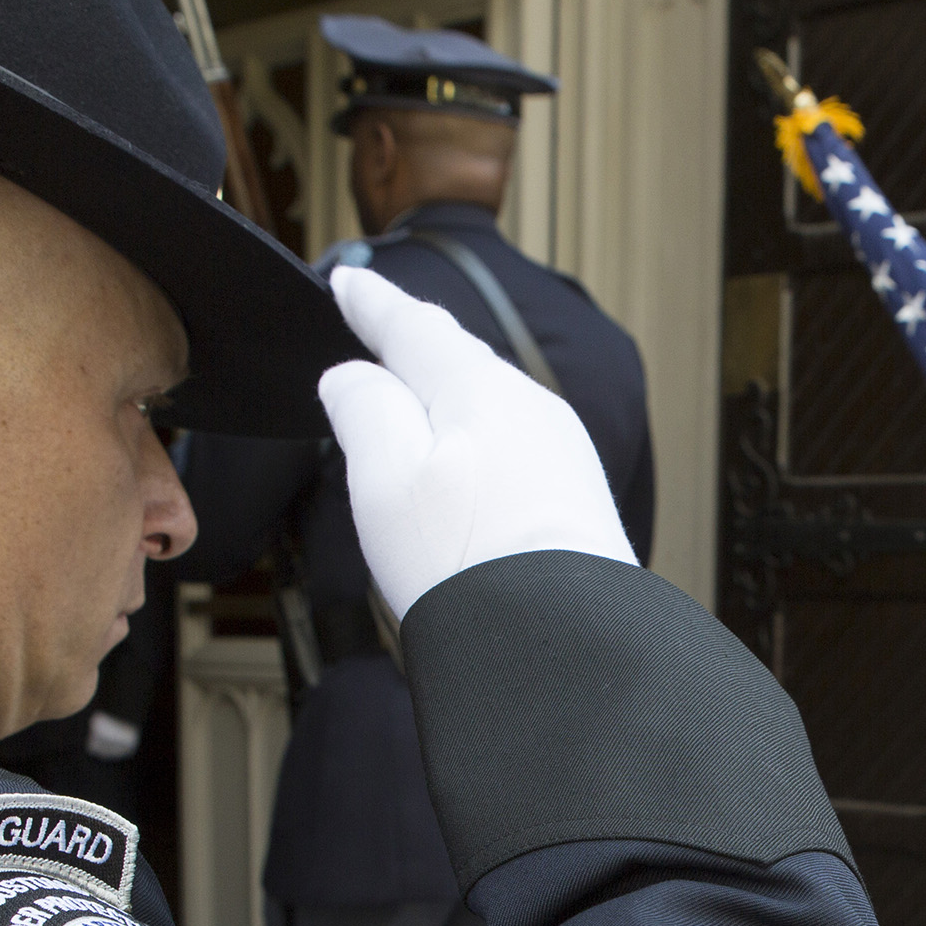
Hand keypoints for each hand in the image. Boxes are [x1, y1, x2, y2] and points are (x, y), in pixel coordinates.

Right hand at [317, 266, 635, 618]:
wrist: (561, 643)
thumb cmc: (468, 565)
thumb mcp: (384, 477)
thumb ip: (363, 409)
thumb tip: (354, 377)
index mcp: (479, 388)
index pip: (412, 326)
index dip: (373, 305)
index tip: (348, 282)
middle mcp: (531, 409)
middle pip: (459, 362)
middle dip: (416, 344)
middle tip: (381, 323)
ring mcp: (562, 456)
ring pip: (492, 406)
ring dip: (450, 396)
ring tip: (417, 392)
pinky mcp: (576, 504)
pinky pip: (516, 448)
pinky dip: (480, 441)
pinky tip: (469, 466)